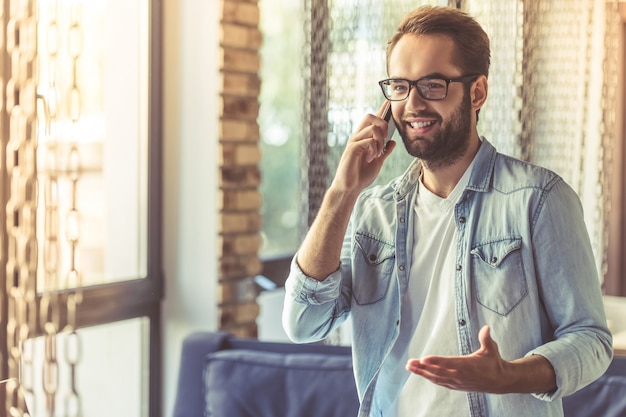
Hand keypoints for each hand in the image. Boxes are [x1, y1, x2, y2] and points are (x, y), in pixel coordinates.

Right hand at [330, 101, 396, 193]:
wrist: (350, 188)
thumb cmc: (361, 176)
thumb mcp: (378, 163)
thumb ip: (384, 152)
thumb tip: (393, 142)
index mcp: (364, 138)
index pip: (373, 119)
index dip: (381, 109)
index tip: (390, 101)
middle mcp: (358, 137)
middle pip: (370, 116)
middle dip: (383, 125)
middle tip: (383, 142)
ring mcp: (354, 142)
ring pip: (372, 128)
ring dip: (380, 141)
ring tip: (377, 154)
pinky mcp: (352, 149)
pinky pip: (368, 140)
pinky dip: (374, 149)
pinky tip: (372, 158)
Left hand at [405, 326, 520, 393]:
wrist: (499, 381)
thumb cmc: (494, 362)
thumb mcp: (492, 349)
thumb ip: (486, 339)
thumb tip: (487, 328)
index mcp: (468, 365)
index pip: (449, 363)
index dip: (436, 361)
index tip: (424, 358)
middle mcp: (460, 375)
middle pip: (438, 372)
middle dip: (423, 367)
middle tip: (410, 363)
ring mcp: (457, 382)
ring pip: (436, 378)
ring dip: (422, 373)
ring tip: (410, 367)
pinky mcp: (456, 385)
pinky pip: (440, 382)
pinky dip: (430, 378)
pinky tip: (421, 373)